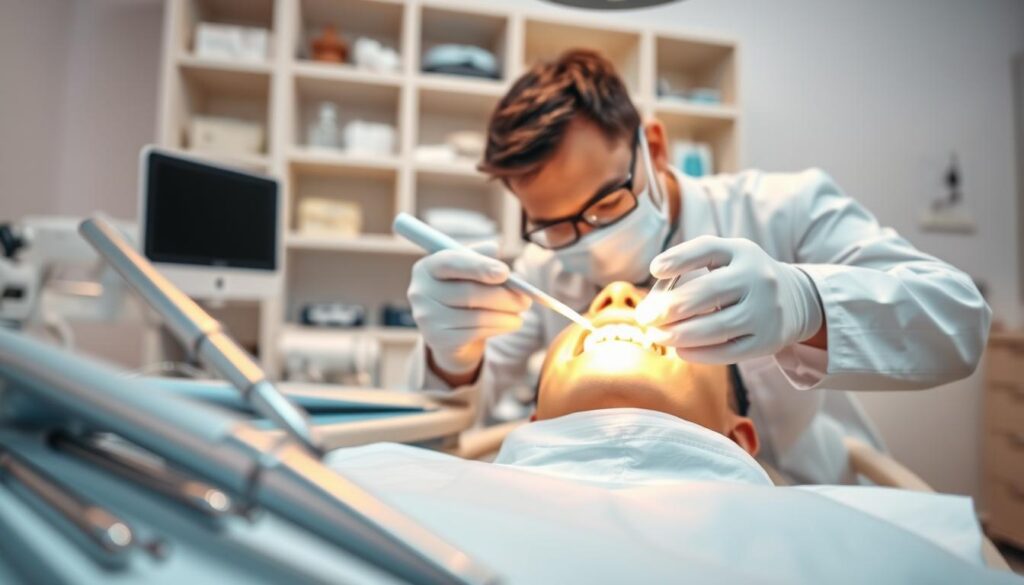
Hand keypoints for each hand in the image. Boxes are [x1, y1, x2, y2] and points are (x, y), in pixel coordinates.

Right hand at [408, 242, 531, 375]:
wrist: (450, 332)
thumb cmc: (463, 293)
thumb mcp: (469, 272)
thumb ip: (479, 257)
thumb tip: (493, 248)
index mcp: (426, 267)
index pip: (450, 262)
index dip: (478, 266)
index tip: (505, 272)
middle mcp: (420, 291)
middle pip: (468, 292)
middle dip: (503, 296)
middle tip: (527, 299)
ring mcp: (426, 317)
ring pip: (476, 315)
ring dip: (506, 314)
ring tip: (522, 311)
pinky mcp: (437, 339)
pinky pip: (476, 332)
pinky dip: (499, 327)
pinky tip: (511, 323)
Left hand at [636, 235, 822, 363]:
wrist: (793, 299)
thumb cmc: (740, 277)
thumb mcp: (725, 258)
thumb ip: (689, 268)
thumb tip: (651, 302)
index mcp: (742, 252)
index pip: (708, 249)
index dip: (679, 258)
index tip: (654, 269)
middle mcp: (757, 278)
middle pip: (707, 293)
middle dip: (669, 307)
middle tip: (644, 317)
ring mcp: (765, 311)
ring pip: (715, 327)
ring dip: (678, 334)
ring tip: (656, 335)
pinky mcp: (767, 341)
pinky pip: (727, 351)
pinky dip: (699, 353)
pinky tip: (679, 350)